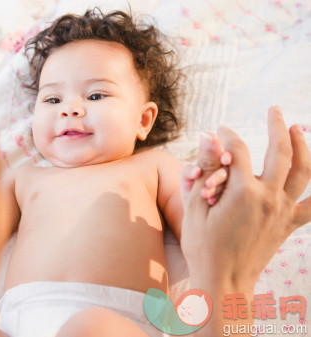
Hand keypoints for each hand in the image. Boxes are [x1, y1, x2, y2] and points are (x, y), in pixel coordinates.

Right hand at [182, 106, 310, 288]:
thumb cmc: (203, 247)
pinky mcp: (288, 226)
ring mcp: (282, 212)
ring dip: (304, 147)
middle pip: (280, 152)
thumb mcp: (195, 207)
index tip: (220, 131)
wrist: (224, 283)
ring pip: (304, 172)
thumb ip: (204, 169)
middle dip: (277, 126)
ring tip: (299, 129)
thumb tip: (207, 136)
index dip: (229, 136)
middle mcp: (268, 198)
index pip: (240, 150)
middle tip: (274, 110)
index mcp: (242, 192)